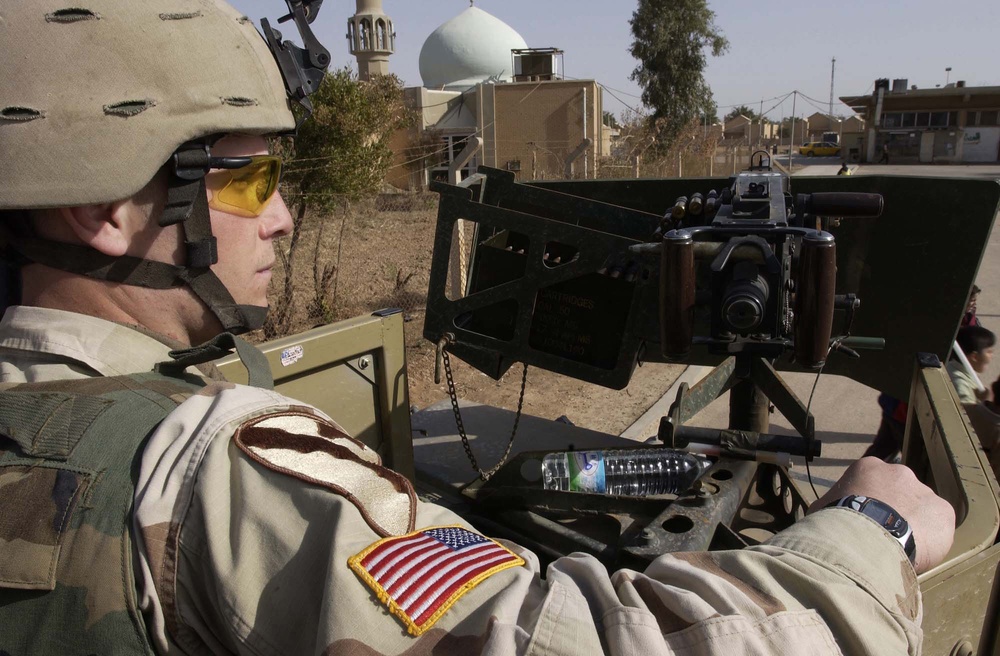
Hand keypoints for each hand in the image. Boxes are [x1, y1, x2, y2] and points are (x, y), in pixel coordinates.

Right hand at [809, 457, 954, 573]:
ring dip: (912, 525)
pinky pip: (938, 527)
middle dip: (894, 510)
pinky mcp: (944, 512)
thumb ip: (830, 507)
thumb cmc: (837, 523)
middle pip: (900, 493)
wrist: (864, 540)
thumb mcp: (822, 509)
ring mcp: (924, 491)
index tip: (865, 521)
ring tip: (899, 548)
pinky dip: (931, 540)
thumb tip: (825, 518)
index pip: (872, 482)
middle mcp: (899, 472)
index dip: (869, 503)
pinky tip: (916, 553)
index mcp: (868, 467)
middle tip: (884, 535)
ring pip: (921, 510)